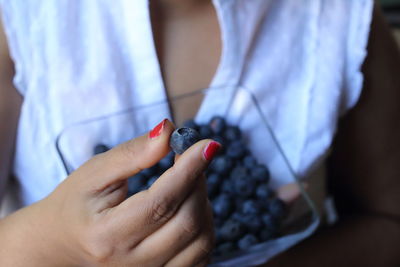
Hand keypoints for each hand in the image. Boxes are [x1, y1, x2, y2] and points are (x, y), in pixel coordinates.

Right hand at [0, 119, 218, 266]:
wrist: (65, 240)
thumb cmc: (78, 202)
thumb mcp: (95, 171)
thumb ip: (133, 153)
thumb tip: (169, 131)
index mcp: (107, 234)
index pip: (161, 202)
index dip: (189, 170)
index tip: (208, 145)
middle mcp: (130, 262)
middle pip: (186, 221)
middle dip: (198, 182)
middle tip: (192, 158)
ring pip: (201, 240)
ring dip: (204, 203)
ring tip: (187, 183)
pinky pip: (202, 255)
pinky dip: (205, 226)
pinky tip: (190, 206)